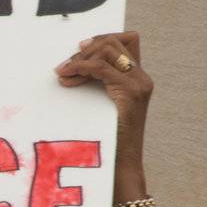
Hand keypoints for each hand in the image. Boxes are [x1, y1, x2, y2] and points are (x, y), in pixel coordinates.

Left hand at [55, 30, 151, 177]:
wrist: (121, 167)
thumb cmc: (108, 140)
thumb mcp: (104, 106)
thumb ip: (99, 84)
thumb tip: (74, 63)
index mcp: (139, 79)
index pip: (127, 39)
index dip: (102, 39)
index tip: (79, 49)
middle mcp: (143, 78)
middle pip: (115, 41)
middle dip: (86, 49)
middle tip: (65, 66)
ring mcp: (139, 85)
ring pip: (108, 50)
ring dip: (80, 58)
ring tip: (63, 73)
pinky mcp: (131, 94)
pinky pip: (100, 68)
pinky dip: (80, 68)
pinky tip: (66, 78)